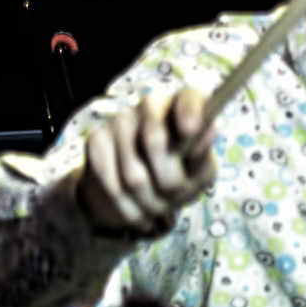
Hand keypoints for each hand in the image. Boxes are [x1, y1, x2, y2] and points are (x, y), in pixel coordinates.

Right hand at [76, 86, 217, 236]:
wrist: (133, 191)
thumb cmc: (179, 175)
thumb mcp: (199, 171)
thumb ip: (202, 155)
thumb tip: (210, 131)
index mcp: (185, 107)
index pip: (190, 97)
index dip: (189, 111)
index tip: (191, 129)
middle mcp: (150, 105)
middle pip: (156, 142)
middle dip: (170, 182)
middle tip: (174, 196)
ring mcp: (119, 120)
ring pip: (133, 174)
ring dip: (149, 201)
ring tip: (157, 205)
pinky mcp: (95, 140)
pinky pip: (110, 183)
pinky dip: (128, 206)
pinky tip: (137, 208)